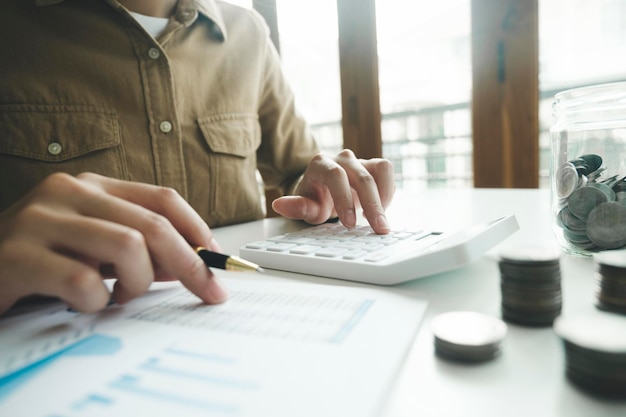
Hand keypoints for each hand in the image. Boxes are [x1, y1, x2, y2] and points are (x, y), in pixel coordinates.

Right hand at [0, 173, 226, 314]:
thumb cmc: (37, 258)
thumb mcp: (92, 245)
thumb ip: (136, 249)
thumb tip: (190, 265)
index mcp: (91, 185)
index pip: (162, 198)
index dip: (199, 230)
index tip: (218, 260)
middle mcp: (68, 192)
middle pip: (154, 224)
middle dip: (191, 264)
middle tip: (208, 292)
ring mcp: (40, 219)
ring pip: (127, 247)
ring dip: (138, 283)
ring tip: (122, 297)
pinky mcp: (15, 254)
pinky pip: (83, 281)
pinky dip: (97, 302)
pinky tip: (87, 304)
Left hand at [271, 149, 394, 233]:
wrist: (325, 189)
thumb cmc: (315, 198)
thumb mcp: (305, 206)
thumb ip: (296, 207)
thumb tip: (279, 205)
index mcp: (320, 164)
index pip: (335, 176)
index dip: (344, 199)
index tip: (349, 223)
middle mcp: (342, 158)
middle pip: (362, 176)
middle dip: (372, 205)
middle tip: (378, 228)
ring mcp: (359, 160)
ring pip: (380, 169)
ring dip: (384, 196)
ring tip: (380, 220)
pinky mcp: (374, 165)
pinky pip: (387, 173)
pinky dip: (388, 192)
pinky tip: (381, 210)